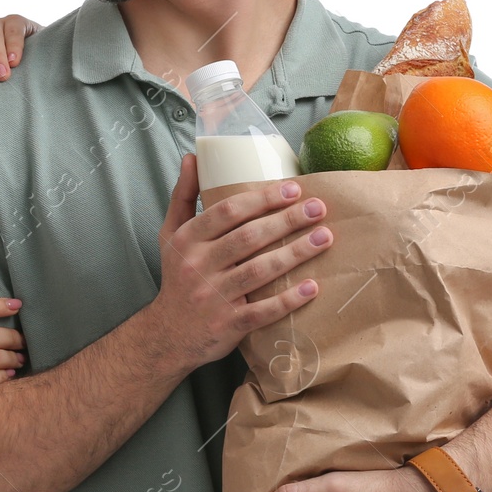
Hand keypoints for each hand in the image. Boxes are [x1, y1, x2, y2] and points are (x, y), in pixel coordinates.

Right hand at [147, 153, 334, 374]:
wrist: (166, 335)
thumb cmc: (178, 278)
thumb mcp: (170, 235)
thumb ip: (183, 196)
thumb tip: (193, 156)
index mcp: (187, 240)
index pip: (227, 212)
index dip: (261, 199)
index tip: (293, 189)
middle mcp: (198, 266)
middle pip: (248, 238)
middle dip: (287, 221)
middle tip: (319, 208)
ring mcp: (213, 297)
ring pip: (259, 271)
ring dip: (295, 253)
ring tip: (325, 238)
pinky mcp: (228, 325)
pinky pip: (262, 311)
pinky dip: (288, 300)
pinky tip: (313, 287)